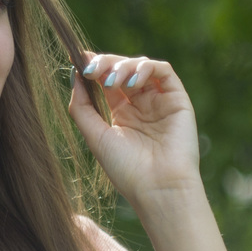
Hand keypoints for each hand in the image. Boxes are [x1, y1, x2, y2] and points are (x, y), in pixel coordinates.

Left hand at [70, 52, 201, 207]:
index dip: (92, 68)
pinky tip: (132, 82)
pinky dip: (145, 68)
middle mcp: (141, 105)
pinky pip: (164, 71)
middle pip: (121, 69)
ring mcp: (160, 101)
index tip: (77, 62)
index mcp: (122, 114)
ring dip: (122, 66)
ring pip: (141, 66)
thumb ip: (81, 107)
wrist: (158, 188)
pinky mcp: (177, 99)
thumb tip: (73, 75)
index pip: (106, 81)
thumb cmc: (126, 169)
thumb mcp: (95, 136)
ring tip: (111, 82)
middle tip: (90, 69)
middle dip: (104, 64)